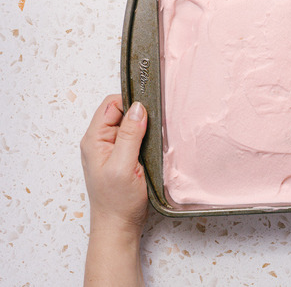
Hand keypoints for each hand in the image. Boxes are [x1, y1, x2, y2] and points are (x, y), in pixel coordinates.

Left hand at [81, 95, 147, 286]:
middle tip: (155, 128)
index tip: (149, 110)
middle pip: (122, 112)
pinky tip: (154, 149)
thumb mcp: (124, 166)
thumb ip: (130, 135)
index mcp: (94, 139)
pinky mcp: (124, 157)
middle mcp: (101, 141)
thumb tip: (138, 108)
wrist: (119, 226)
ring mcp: (112, 149)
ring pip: (131, 125)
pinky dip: (147, 140)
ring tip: (155, 140)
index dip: (131, 103)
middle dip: (140, 116)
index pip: (111, 104)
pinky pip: (136, 138)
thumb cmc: (117, 202)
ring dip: (145, 129)